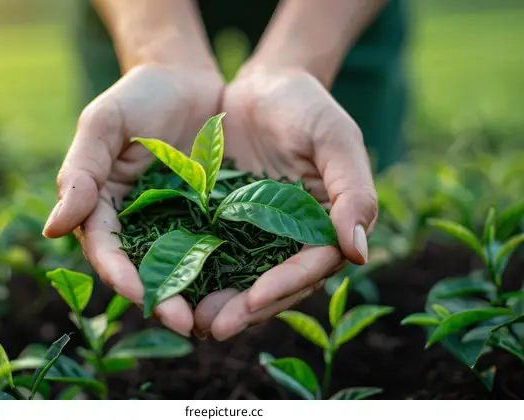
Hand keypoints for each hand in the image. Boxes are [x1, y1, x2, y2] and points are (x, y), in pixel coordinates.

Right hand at [43, 64, 222, 336]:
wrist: (186, 79)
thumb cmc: (138, 96)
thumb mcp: (104, 125)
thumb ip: (80, 172)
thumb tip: (51, 229)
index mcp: (104, 206)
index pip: (107, 249)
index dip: (121, 274)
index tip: (140, 295)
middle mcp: (138, 222)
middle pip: (145, 269)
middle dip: (162, 299)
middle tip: (187, 325)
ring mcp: (176, 221)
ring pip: (181, 266)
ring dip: (196, 296)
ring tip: (216, 320)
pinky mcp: (210, 215)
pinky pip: (216, 245)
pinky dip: (225, 268)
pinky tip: (243, 287)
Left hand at [193, 65, 377, 340]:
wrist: (262, 87)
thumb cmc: (305, 107)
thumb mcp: (334, 138)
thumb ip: (353, 192)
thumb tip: (359, 254)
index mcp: (326, 224)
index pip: (312, 265)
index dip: (286, 284)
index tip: (256, 298)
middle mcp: (294, 237)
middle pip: (276, 283)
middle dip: (247, 307)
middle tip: (215, 327)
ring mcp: (258, 233)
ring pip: (243, 278)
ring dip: (220, 302)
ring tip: (192, 321)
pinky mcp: (225, 224)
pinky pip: (213, 254)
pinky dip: (198, 274)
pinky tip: (176, 288)